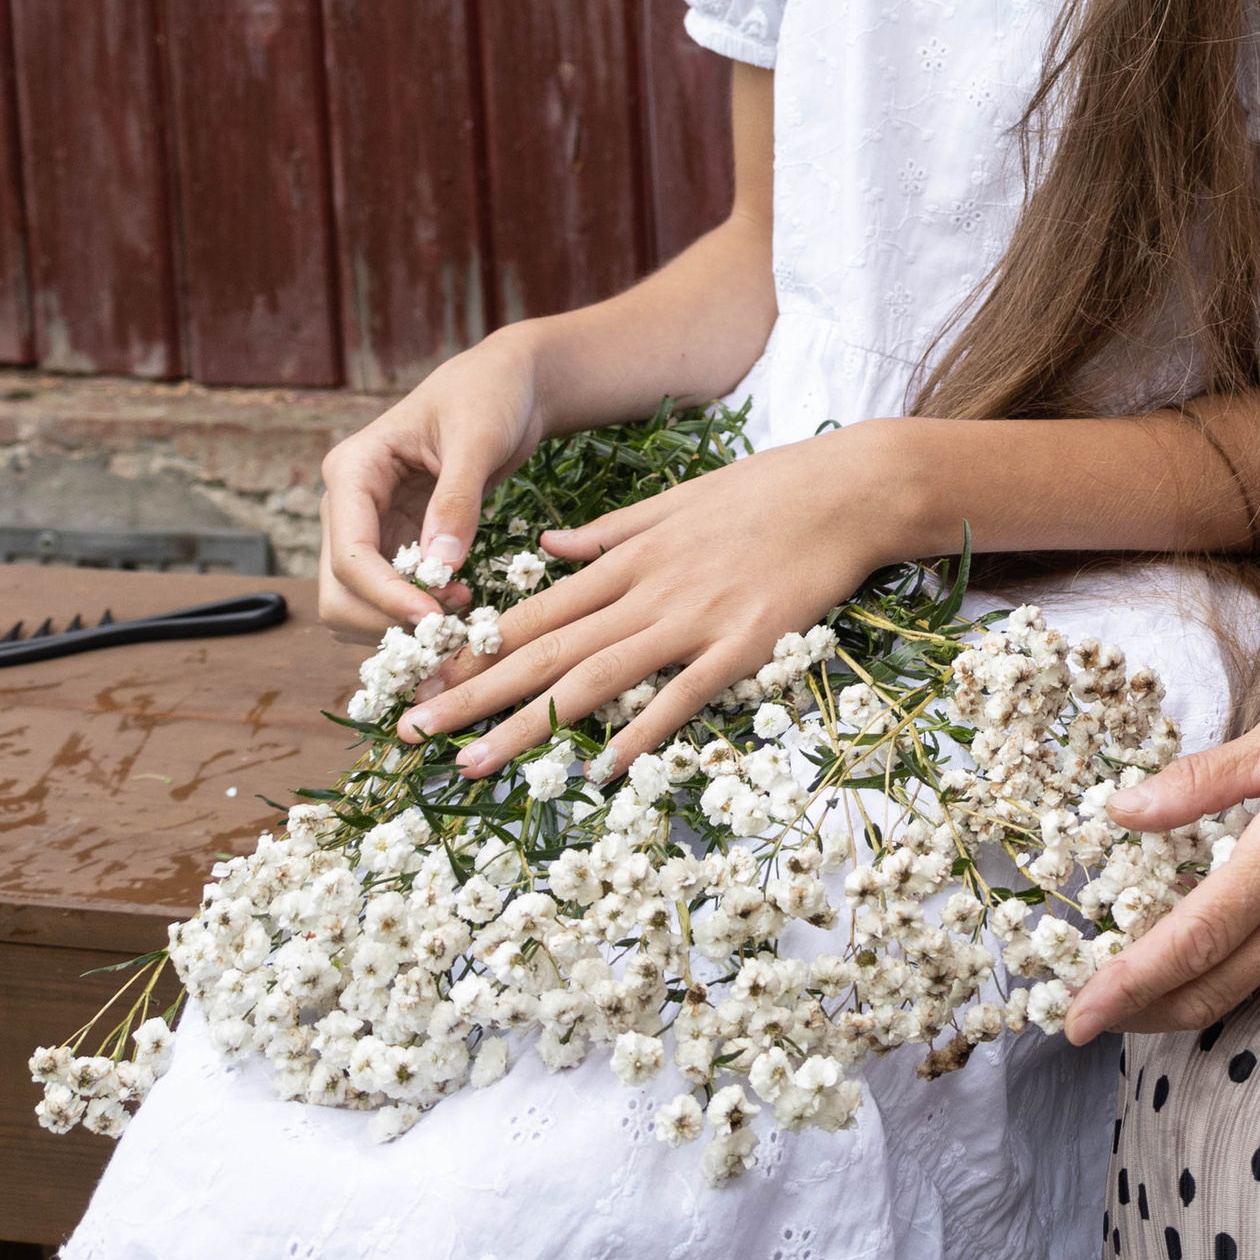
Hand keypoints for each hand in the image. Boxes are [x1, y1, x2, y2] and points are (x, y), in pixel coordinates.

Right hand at [317, 336, 545, 634]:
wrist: (509, 386)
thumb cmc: (489, 395)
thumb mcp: (478, 438)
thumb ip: (457, 500)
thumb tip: (441, 566)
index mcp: (353, 469)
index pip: (350, 554)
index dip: (385, 596)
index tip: (433, 620)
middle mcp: (348, 503)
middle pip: (340, 590)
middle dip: (387, 617)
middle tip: (449, 625)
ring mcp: (368, 525)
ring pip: (357, 602)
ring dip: (400, 620)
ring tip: (460, 606)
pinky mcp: (395, 540)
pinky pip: (388, 594)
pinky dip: (415, 610)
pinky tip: (457, 598)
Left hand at [393, 425, 923, 777]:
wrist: (848, 488)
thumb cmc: (767, 490)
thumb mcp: (676, 500)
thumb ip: (608, 532)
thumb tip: (546, 547)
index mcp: (627, 557)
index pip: (532, 611)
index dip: (471, 651)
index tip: (421, 681)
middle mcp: (646, 589)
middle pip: (543, 650)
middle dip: (471, 695)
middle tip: (411, 734)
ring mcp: (693, 619)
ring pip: (594, 679)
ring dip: (528, 726)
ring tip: (472, 764)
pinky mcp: (742, 645)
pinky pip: (680, 697)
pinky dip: (638, 734)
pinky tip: (600, 770)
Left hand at [1062, 642, 1259, 1041]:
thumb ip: (1201, 780)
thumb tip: (1123, 809)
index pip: (1189, 943)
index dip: (1127, 986)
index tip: (1075, 1015)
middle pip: (1205, 992)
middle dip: (1135, 1014)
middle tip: (1076, 1016)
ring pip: (1234, 990)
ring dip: (1171, 1000)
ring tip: (1116, 989)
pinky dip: (1213, 977)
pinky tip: (1184, 952)